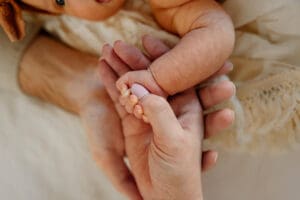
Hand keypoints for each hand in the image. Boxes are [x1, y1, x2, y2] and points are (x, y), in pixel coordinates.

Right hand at [99, 35, 234, 198]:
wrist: (155, 192)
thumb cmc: (174, 171)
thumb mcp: (173, 142)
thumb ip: (160, 114)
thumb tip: (143, 90)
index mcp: (185, 110)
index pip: (176, 77)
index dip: (163, 58)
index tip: (147, 42)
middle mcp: (166, 107)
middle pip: (153, 76)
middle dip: (139, 59)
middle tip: (125, 42)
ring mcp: (147, 111)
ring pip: (134, 84)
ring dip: (122, 67)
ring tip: (109, 48)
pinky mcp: (132, 118)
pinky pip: (120, 96)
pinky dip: (110, 81)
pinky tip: (101, 64)